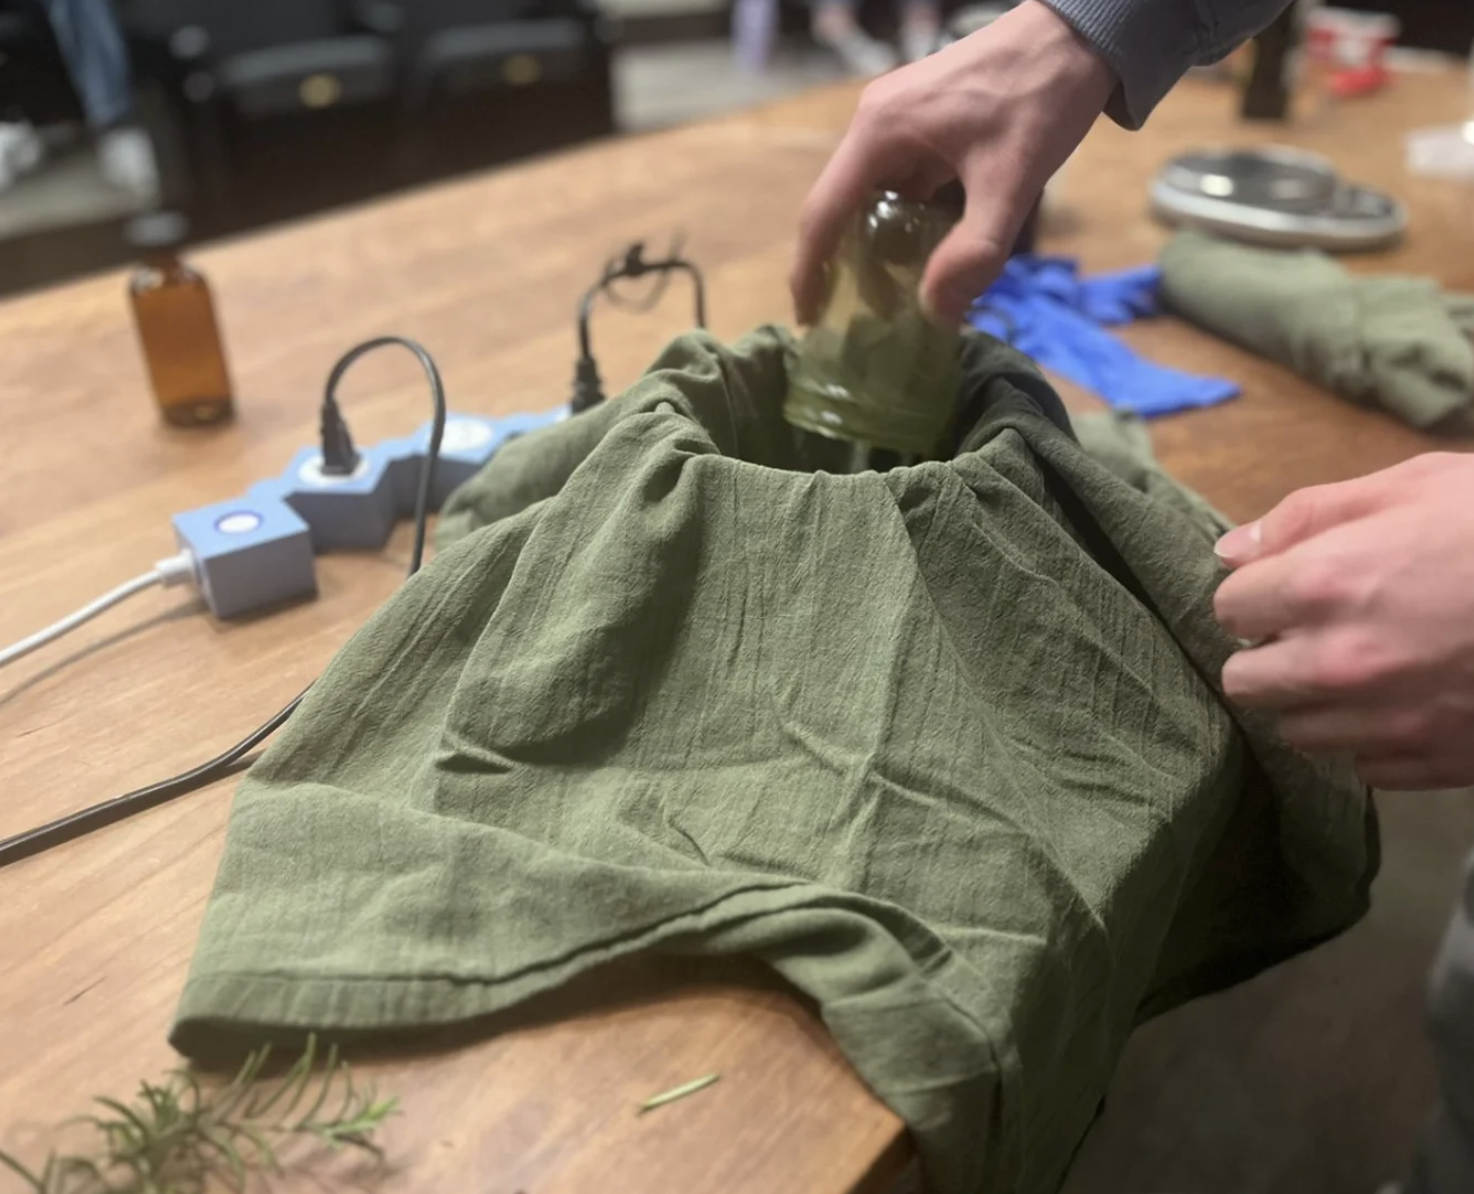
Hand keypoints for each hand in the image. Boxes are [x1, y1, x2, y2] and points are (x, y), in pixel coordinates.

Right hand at [790, 0, 1115, 327]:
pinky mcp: (921, 121)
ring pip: (868, 195)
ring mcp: (896, 119)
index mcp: (878, 133)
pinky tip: (920, 252)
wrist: (1080, 33)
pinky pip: (895, 180)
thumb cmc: (1042, 98)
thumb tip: (935, 316)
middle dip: (844, 266)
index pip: (822, 213)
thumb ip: (973, 251)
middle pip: (839, 207)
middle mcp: (874, 123)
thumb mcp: (1011, 181)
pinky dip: (899, 220)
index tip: (809, 319)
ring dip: (873, 245)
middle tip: (860, 319)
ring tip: (890, 296)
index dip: (810, 272)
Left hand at [1215, 454, 1473, 788]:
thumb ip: (1308, 517)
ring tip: (1368, 666)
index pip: (1229, 609)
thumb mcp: (1412, 486)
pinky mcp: (1436, 762)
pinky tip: (1413, 700)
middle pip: (1246, 683)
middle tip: (1317, 630)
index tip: (1288, 587)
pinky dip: (1377, 737)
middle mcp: (1339, 663)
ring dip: (1317, 701)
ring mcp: (1388, 720)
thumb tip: (1232, 551)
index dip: (1258, 594)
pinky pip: (1366, 764)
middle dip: (1270, 655)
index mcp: (1323, 585)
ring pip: (1299, 731)